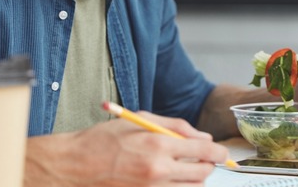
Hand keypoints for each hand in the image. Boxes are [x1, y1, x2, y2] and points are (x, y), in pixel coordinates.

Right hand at [25, 112, 229, 185]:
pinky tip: (171, 176)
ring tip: (186, 167)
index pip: (204, 152)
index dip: (219, 152)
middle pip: (202, 174)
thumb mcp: (140, 119)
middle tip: (204, 158)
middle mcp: (158, 170)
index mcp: (158, 145)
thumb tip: (203, 138)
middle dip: (209, 165)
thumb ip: (176, 126)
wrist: (76, 164)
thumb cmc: (105, 138)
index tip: (221, 152)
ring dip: (196, 178)